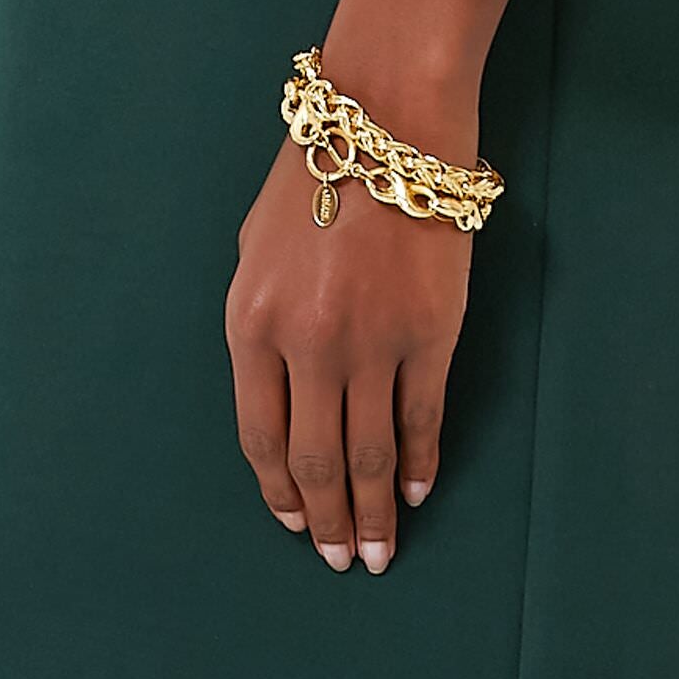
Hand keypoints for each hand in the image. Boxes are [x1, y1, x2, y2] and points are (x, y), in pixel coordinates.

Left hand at [224, 126, 471, 572]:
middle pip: (315, 460)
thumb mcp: (257, 244)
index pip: (260, 435)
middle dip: (328, 522)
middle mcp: (305, 344)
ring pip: (367, 452)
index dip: (278, 491)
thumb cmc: (319, 170)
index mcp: (250, 323)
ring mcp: (369, 342)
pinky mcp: (428, 333)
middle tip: (343, 561)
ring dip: (373, 512)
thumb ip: (259, 317)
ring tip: (380, 551)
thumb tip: (274, 384)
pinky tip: (415, 489)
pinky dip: (417, 462)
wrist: (388, 117)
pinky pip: (420, 418)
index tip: (294, 525)